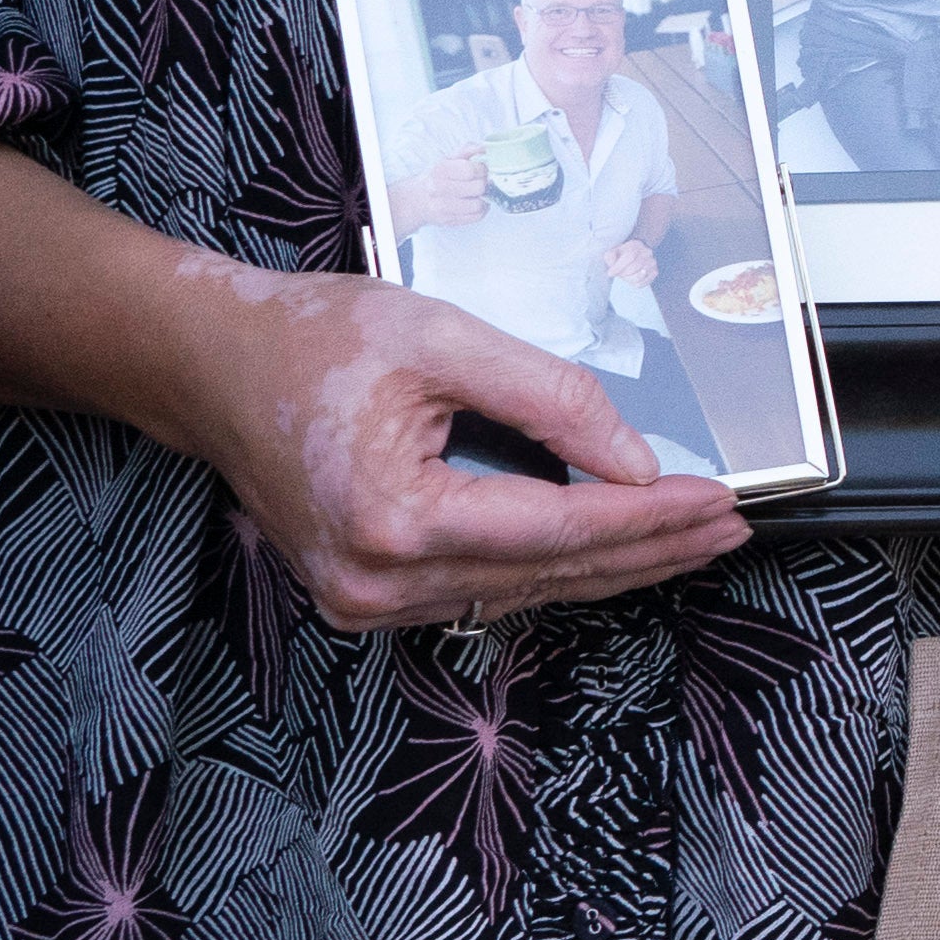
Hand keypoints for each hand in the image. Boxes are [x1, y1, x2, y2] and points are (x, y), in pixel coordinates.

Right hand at [181, 267, 741, 634]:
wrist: (208, 364)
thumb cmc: (309, 340)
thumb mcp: (442, 339)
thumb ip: (549, 396)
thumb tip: (636, 460)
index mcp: (393, 519)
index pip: (560, 530)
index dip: (652, 518)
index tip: (722, 499)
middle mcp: (376, 581)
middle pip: (551, 574)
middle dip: (651, 550)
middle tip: (732, 525)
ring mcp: (365, 600)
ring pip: (523, 590)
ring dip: (610, 564)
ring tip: (691, 536)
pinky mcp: (364, 596)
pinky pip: (483, 588)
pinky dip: (551, 565)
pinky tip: (609, 545)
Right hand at [381, 138, 487, 230]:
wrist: (417, 200)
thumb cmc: (436, 177)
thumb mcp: (448, 159)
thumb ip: (467, 150)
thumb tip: (485, 149)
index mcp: (439, 170)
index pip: (470, 170)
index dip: (482, 169)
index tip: (482, 169)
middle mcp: (438, 189)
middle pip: (477, 187)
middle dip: (484, 183)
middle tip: (481, 181)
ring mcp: (442, 207)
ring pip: (478, 205)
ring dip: (483, 198)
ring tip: (479, 193)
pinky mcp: (448, 221)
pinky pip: (476, 217)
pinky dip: (481, 210)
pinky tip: (475, 203)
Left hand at [602, 231, 657, 303]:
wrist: (634, 256)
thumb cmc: (621, 256)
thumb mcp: (612, 253)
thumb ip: (610, 256)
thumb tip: (613, 264)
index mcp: (635, 244)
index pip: (630, 255)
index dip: (618, 267)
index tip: (610, 273)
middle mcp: (647, 251)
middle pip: (635, 266)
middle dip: (623, 273)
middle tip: (618, 274)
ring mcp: (652, 262)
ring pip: (640, 276)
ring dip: (628, 279)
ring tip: (625, 275)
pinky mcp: (655, 271)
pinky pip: (644, 282)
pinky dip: (635, 283)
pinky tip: (631, 279)